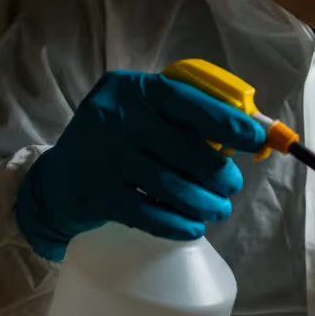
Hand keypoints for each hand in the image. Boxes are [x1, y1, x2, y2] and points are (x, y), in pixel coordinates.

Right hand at [15, 70, 265, 259]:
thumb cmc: (119, 140)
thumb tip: (247, 134)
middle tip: (231, 185)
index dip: (227, 123)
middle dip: (218, 173)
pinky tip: (194, 227)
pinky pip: (149, 214)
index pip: (187, 102)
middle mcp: (113, 116)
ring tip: (218, 209)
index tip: (256, 140)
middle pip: (184, 150)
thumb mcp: (143, 112)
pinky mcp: (96, 196)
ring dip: (204, 202)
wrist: (59, 179)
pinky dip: (178, 224)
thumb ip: (185, 116)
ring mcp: (101, 157)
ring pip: (170, 186)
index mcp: (132, 88)